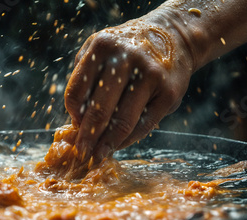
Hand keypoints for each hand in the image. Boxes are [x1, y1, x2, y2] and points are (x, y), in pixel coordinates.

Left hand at [64, 16, 193, 160]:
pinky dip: (128, 140)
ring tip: (98, 156)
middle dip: (87, 137)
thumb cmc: (126, 50)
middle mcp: (126, 59)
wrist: (174, 36)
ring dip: (107, 144)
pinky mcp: (169, 93)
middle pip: (99, 110)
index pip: (77, 91)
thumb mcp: (100, 49)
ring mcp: (150, 76)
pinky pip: (143, 125)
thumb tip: (76, 120)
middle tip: (81, 154)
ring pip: (122, 121)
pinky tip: (118, 145)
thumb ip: (84, 77)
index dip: (73, 114)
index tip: (74, 128)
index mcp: (102, 47)